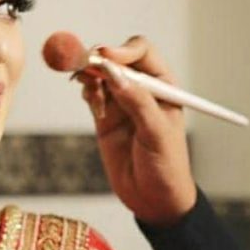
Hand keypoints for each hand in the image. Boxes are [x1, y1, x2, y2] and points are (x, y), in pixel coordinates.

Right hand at [76, 36, 196, 225]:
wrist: (152, 198)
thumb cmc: (166, 167)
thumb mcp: (156, 133)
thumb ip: (136, 102)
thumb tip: (114, 74)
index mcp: (163, 85)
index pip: (141, 52)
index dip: (122, 51)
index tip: (105, 58)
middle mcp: (141, 88)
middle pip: (115, 58)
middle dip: (99, 59)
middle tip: (84, 68)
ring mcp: (121, 102)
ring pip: (99, 74)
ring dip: (90, 76)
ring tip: (91, 94)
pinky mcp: (104, 118)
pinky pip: (91, 93)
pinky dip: (87, 92)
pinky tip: (92, 104)